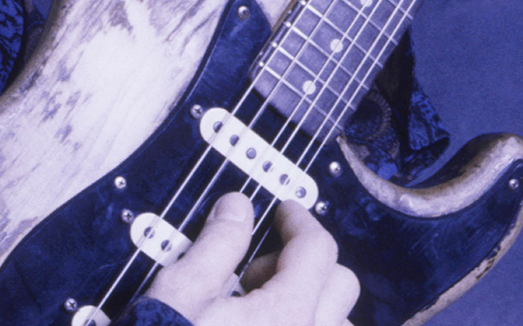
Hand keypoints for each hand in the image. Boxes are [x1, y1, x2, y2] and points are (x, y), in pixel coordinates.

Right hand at [143, 194, 356, 325]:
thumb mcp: (183, 293)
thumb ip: (218, 245)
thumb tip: (237, 208)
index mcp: (287, 317)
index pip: (316, 250)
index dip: (298, 221)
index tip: (283, 213)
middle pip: (340, 286)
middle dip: (304, 266)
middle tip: (255, 273)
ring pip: (334, 325)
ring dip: (308, 308)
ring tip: (255, 313)